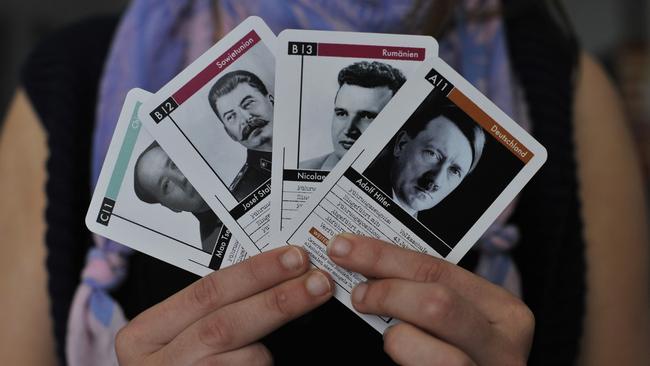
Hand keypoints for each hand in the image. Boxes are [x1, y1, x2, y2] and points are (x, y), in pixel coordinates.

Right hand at [115, 246, 332, 364]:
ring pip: (245, 359)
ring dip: (271, 348)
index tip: (293, 257)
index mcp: (146, 335)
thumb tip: (275, 276)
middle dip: (277, 300)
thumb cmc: (181, 364)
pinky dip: (267, 365)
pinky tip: (269, 363)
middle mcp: (159, 364)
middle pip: (225, 324)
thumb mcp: (178, 336)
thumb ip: (213, 311)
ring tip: (275, 347)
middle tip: (317, 282)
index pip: (206, 292)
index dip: (254, 273)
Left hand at [327, 233, 533, 365]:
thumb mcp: (455, 317)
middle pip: (437, 304)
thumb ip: (425, 292)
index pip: (438, 269)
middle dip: (387, 292)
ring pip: (434, 353)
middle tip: (359, 294)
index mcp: (504, 311)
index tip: (345, 248)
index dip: (383, 256)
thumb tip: (365, 260)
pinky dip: (405, 359)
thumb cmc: (455, 350)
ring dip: (398, 339)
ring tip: (391, 337)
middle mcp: (504, 348)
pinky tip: (401, 355)